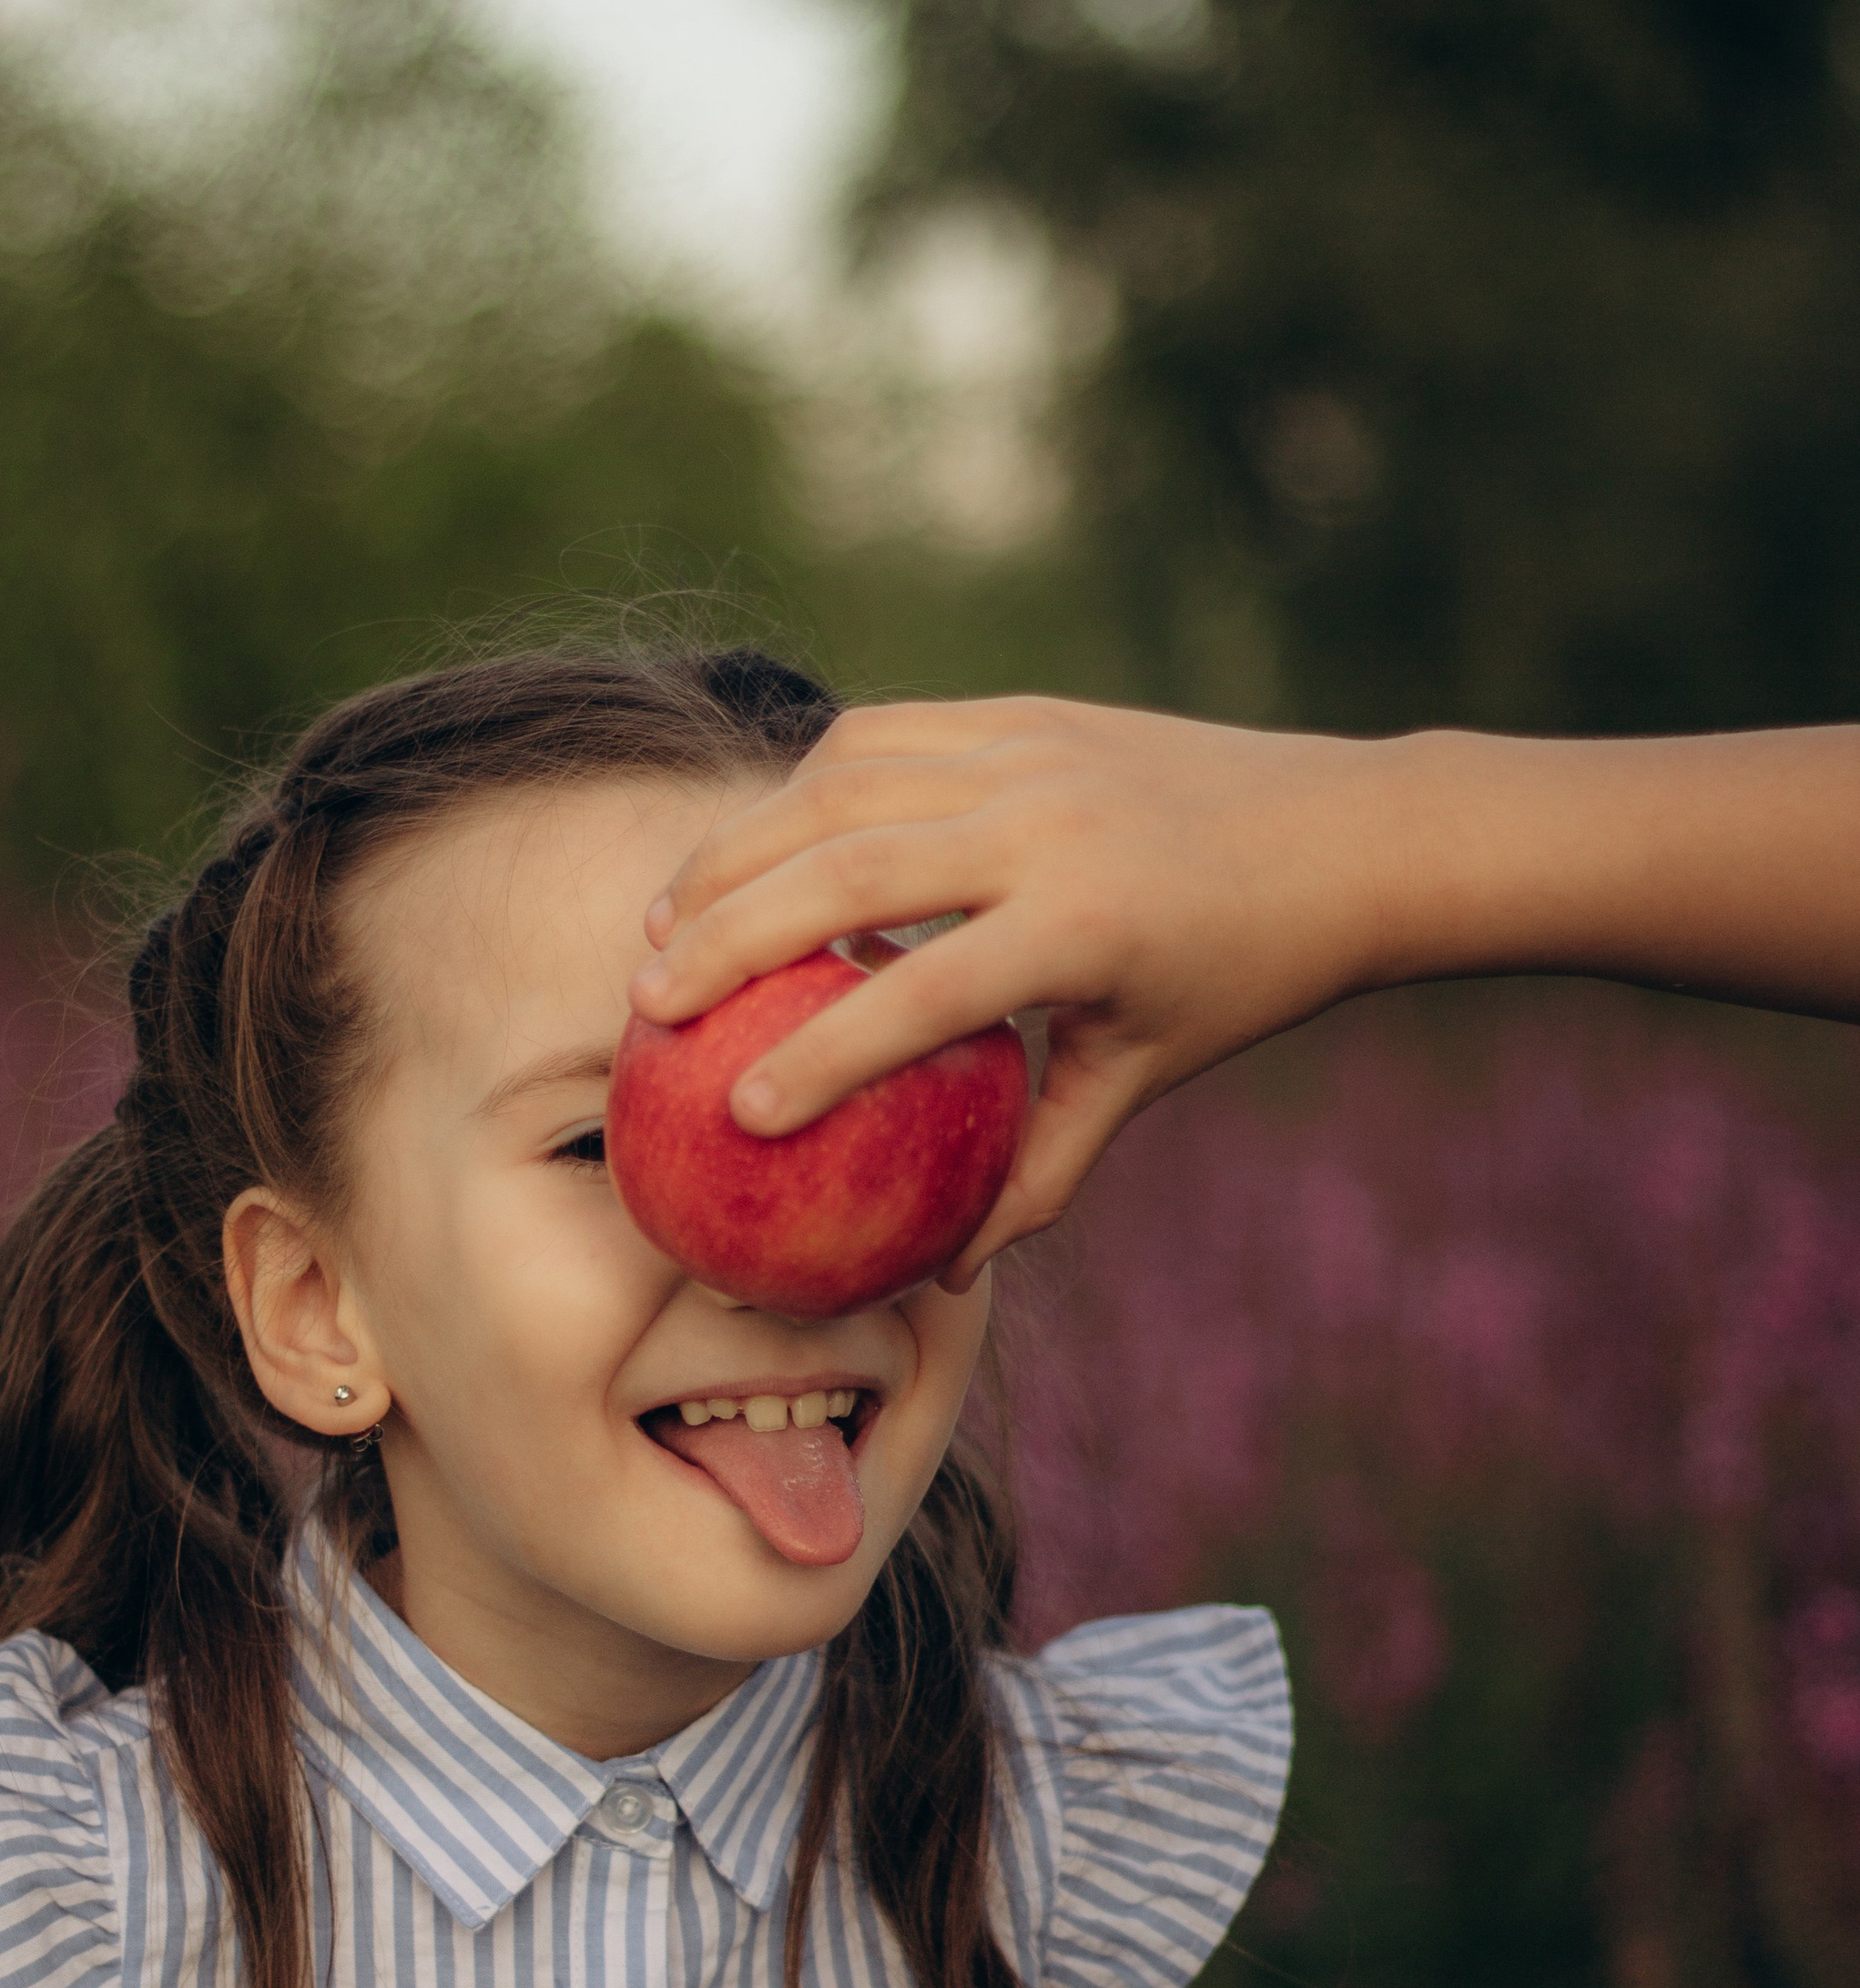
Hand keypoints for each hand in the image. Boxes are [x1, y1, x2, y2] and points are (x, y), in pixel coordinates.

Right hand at [631, 694, 1404, 1277]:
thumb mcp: (1146, 1076)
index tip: (740, 1116)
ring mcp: (1026, 751)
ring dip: (737, 852)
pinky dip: (799, 792)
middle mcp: (1043, 823)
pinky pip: (877, 738)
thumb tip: (943, 1276)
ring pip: (837, 786)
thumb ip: (1043, 1168)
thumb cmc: (1241, 978)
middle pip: (842, 869)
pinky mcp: (1019, 712)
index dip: (822, 1055)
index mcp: (1082, 928)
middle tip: (646, 1003)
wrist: (1341, 831)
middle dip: (726, 935)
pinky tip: (750, 851)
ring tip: (663, 922)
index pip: (920, 992)